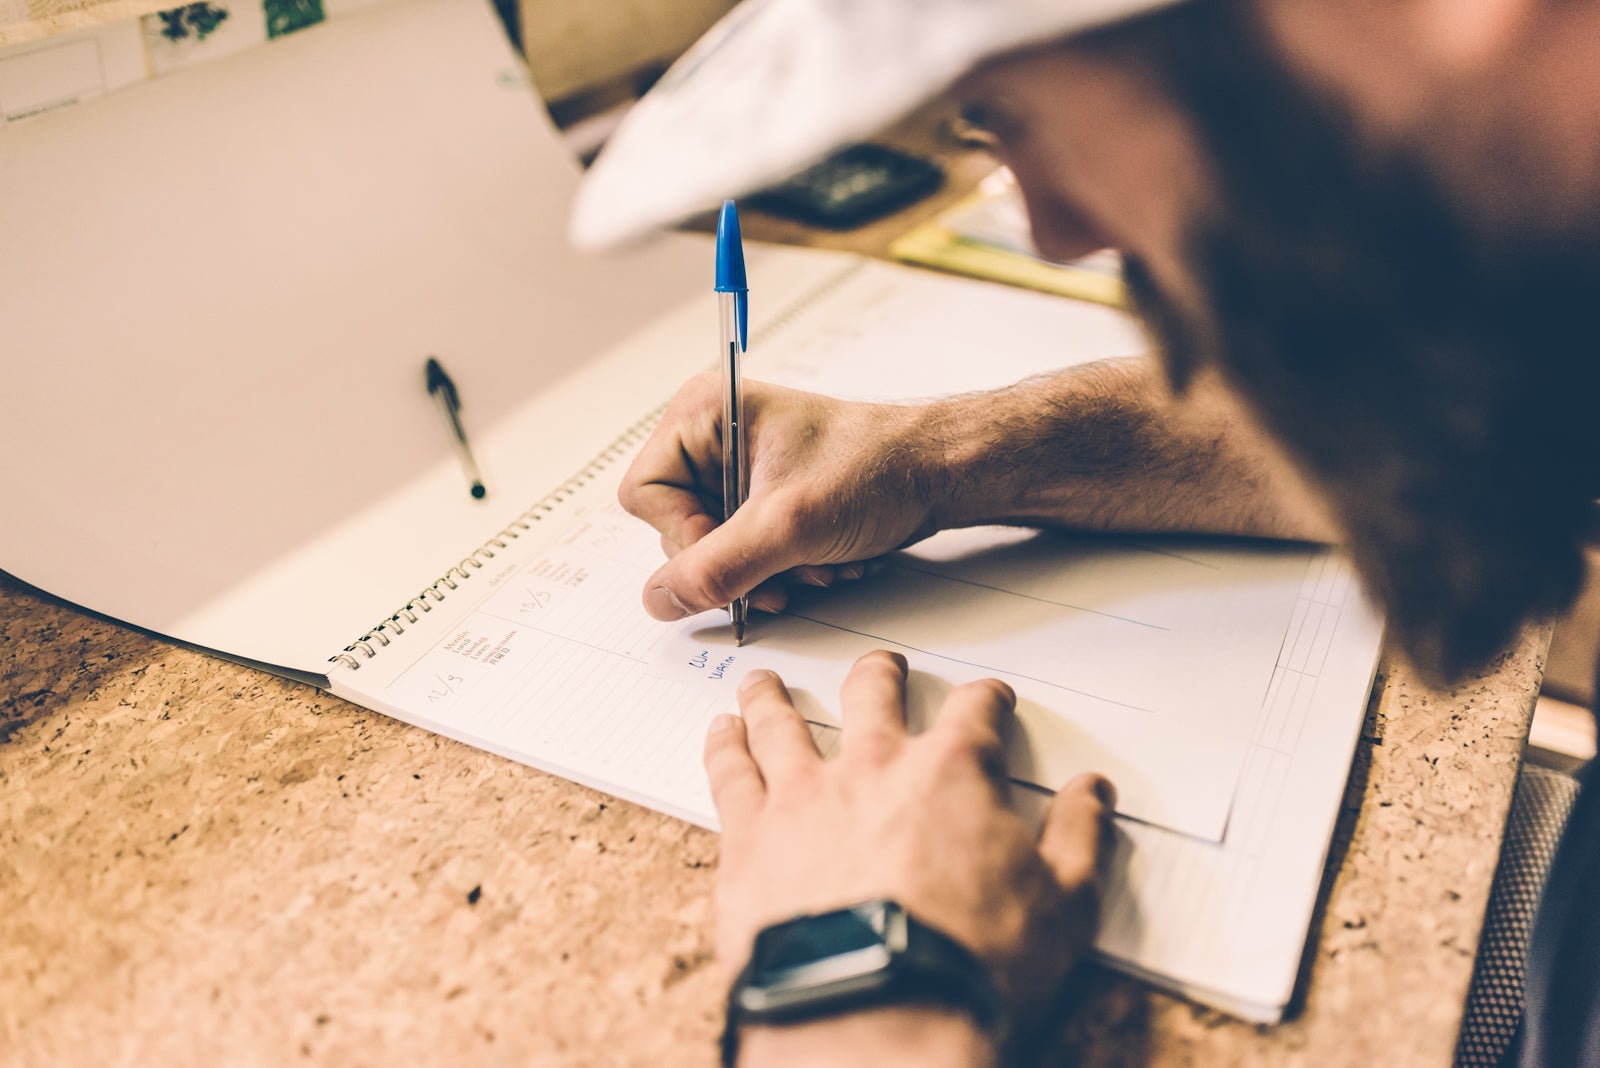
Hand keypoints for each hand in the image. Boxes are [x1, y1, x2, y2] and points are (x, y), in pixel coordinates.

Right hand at [619, 374, 947, 620]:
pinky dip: (781, 569)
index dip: (684, 537)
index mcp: (701, 414)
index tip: (734, 553)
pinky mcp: (762, 501)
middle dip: (736, 563)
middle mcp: (711, 439)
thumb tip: (659, 599)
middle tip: (783, 572)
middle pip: (678, 530)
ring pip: (714, 552)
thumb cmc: (875, 467)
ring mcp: (736, 473)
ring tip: (813, 564)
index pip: (646, 495)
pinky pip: (745, 555)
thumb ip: (716, 567)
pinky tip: (820, 561)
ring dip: (764, 573)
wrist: (937, 473)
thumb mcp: (787, 524)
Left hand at [706, 651, 1115, 1062]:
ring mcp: (803, 796)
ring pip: (782, 721)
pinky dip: (723, 744)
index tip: (991, 698)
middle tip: (881, 667)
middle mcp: (873, 766)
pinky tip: (719, 731)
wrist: (877, 1012)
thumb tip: (1092, 794)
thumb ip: (1077, 837)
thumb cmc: (968, 965)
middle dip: (880, 675)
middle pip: (871, 696)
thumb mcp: (1064, 905)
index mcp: (952, 773)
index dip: (987, 700)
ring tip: (766, 682)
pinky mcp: (749, 838)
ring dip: (775, 696)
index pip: (975, 713)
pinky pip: (730, 772)